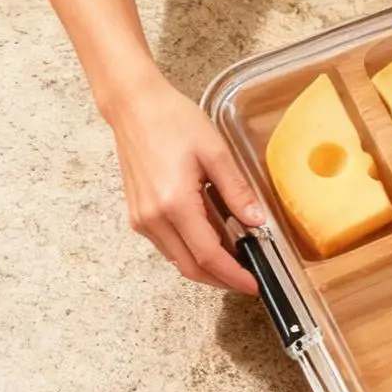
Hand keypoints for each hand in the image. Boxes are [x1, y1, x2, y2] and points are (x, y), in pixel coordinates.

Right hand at [104, 73, 263, 293]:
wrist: (134, 107)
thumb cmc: (173, 121)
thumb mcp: (215, 152)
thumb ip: (237, 191)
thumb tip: (257, 222)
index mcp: (174, 204)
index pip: (208, 255)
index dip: (232, 275)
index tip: (253, 284)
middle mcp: (153, 219)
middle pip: (190, 266)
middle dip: (221, 278)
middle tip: (248, 278)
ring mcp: (141, 219)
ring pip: (177, 258)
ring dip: (206, 264)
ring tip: (235, 257)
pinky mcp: (137, 214)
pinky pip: (167, 244)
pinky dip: (190, 249)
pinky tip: (211, 237)